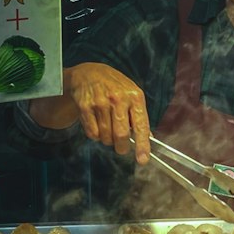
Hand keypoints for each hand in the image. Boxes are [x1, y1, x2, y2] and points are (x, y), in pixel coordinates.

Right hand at [31, 62, 151, 164]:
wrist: (88, 73)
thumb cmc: (114, 86)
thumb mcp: (132, 95)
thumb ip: (139, 116)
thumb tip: (148, 138)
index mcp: (135, 96)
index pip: (141, 125)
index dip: (142, 145)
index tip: (143, 160)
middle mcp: (118, 99)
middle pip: (121, 135)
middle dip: (122, 147)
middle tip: (121, 148)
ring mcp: (101, 102)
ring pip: (105, 136)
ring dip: (107, 140)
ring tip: (108, 129)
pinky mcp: (85, 107)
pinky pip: (92, 133)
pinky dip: (96, 135)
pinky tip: (97, 124)